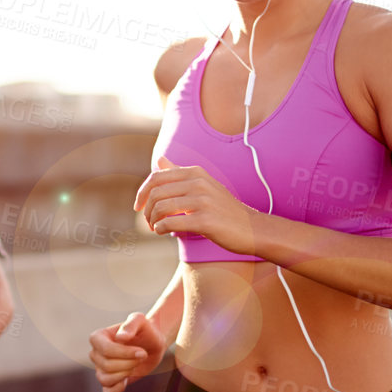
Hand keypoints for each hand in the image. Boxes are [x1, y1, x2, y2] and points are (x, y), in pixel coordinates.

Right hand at [89, 312, 168, 391]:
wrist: (152, 344)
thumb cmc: (145, 330)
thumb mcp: (140, 321)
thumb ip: (131, 324)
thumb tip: (121, 337)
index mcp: (98, 337)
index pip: (105, 350)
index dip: (124, 353)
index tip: (142, 352)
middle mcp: (96, 353)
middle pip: (106, 365)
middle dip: (128, 363)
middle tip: (142, 356)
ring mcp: (101, 368)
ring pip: (105, 379)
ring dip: (125, 374)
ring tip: (135, 365)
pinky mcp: (110, 381)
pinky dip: (116, 390)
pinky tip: (127, 381)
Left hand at [134, 155, 258, 255]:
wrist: (253, 229)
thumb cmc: (224, 209)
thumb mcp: (204, 185)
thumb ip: (180, 173)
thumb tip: (159, 159)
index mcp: (196, 172)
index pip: (156, 177)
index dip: (142, 192)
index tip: (138, 206)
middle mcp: (199, 183)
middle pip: (156, 193)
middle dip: (146, 209)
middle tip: (148, 221)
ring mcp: (203, 201)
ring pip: (161, 208)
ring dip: (153, 221)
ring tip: (155, 228)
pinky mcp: (205, 221)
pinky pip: (171, 223)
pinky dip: (161, 229)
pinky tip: (163, 232)